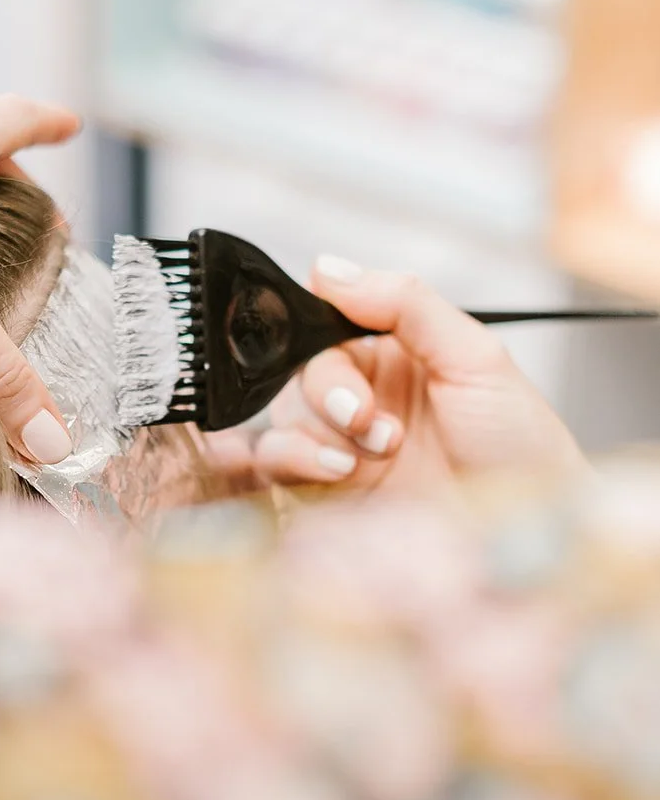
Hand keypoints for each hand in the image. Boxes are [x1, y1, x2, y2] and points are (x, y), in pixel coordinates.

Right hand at [217, 254, 584, 496]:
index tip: (344, 344)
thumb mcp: (474, 357)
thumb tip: (329, 267)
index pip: (330, 327)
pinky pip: (276, 463)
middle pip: (302, 372)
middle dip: (331, 390)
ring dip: (320, 428)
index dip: (325, 334)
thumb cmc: (519, 448)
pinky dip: (295, 458)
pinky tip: (341, 470)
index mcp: (396, 359)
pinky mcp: (323, 494)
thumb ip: (405, 303)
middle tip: (368, 417)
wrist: (522, 532)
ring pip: (285, 414)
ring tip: (373, 453)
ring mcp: (341, 449)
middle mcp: (363, 401)